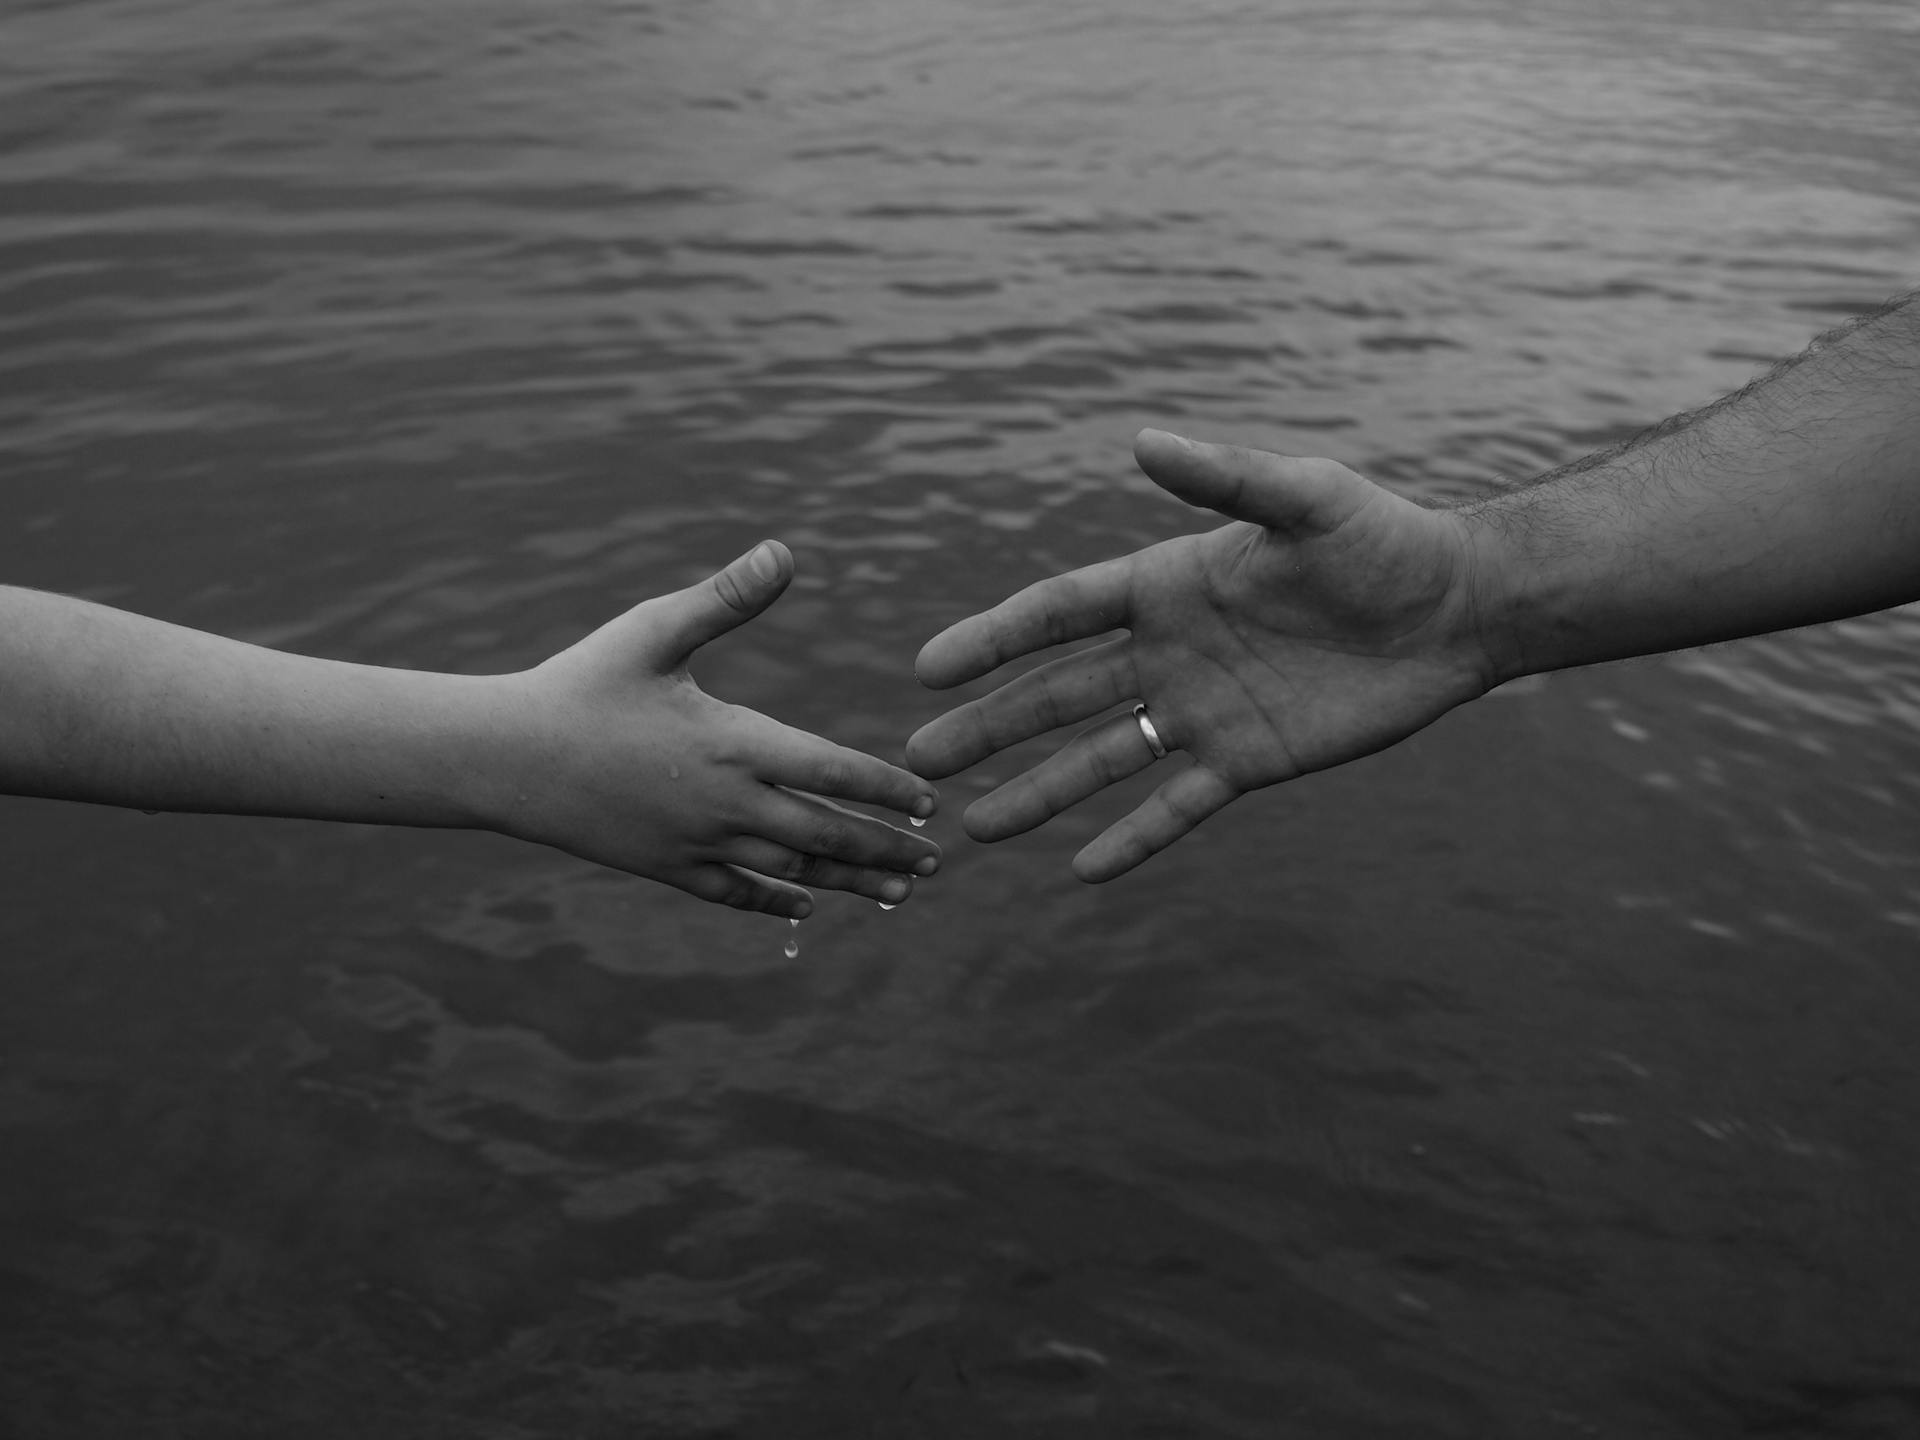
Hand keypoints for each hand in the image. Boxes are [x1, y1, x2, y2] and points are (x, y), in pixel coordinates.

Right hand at [490, 541, 939, 916]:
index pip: (832, 770)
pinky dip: (777, 901)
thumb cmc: (582, 682)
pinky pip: (735, 893)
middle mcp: (724, 802)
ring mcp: (695, 842)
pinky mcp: (665, 868)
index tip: (930, 802)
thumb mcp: (655, 629)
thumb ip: (726, 597)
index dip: (886, 789)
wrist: (502, 757)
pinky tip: (807, 907)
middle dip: (885, 849)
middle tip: (935, 861)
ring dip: (849, 882)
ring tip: (898, 894)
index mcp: (733, 742)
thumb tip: (785, 550)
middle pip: (825, 833)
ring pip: (790, 871)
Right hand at [906, 430, 1496, 881]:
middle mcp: (1167, 651)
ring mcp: (1202, 711)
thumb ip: (1225, 479)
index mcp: (1164, 584)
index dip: (992, 638)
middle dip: (988, 726)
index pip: (1057, 615)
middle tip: (920, 756)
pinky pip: (1176, 807)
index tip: (929, 667)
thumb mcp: (1305, 499)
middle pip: (1056, 694)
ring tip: (972, 829)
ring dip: (1038, 792)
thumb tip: (1141, 440)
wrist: (1457, 609)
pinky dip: (1131, 839)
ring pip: (1100, 759)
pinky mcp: (1247, 762)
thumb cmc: (1383, 540)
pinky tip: (1081, 871)